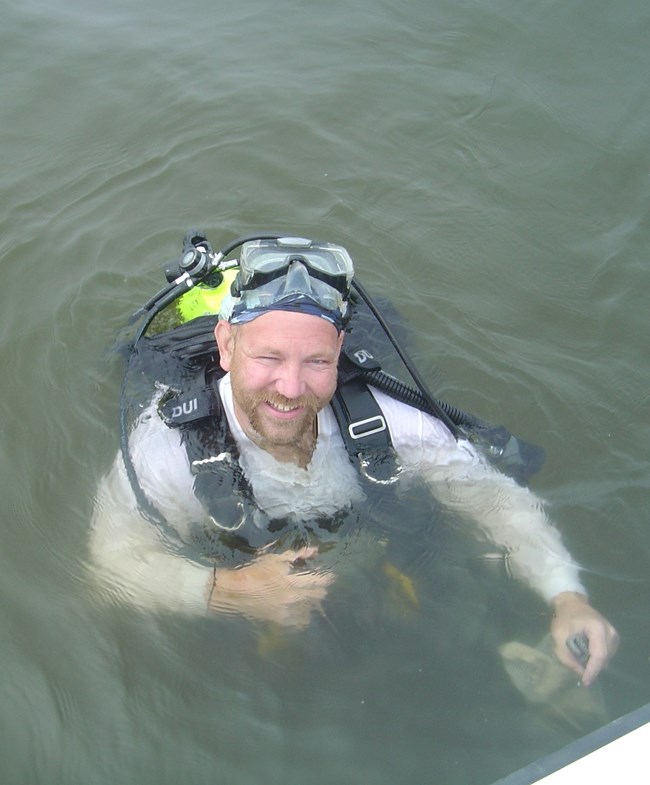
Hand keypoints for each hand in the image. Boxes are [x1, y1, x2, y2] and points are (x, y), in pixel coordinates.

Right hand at [208, 547, 331, 627]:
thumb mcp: (274, 558)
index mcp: (293, 581)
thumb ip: (296, 554)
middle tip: (316, 583)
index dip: (327, 576)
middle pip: (318, 596)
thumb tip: (314, 550)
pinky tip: (299, 611)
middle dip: (320, 589)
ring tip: (308, 597)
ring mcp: (286, 611)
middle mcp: (293, 598)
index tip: (329, 574)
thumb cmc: (253, 570)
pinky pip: (298, 622)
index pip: (321, 580)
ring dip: (312, 603)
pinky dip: (302, 616)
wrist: (233, 591)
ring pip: (310, 610)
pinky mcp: (278, 620)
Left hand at [550, 592, 619, 685]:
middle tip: (576, 666)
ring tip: (579, 655)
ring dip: (594, 662)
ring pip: (607, 658)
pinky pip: (608, 654)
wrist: (572, 603)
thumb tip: (580, 673)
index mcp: (597, 628)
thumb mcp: (559, 637)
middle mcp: (610, 631)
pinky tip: (586, 652)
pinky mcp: (614, 637)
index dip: (592, 671)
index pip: (599, 655)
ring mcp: (614, 634)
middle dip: (591, 667)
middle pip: (604, 659)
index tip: (585, 682)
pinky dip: (597, 657)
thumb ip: (567, 656)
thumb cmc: (564, 618)